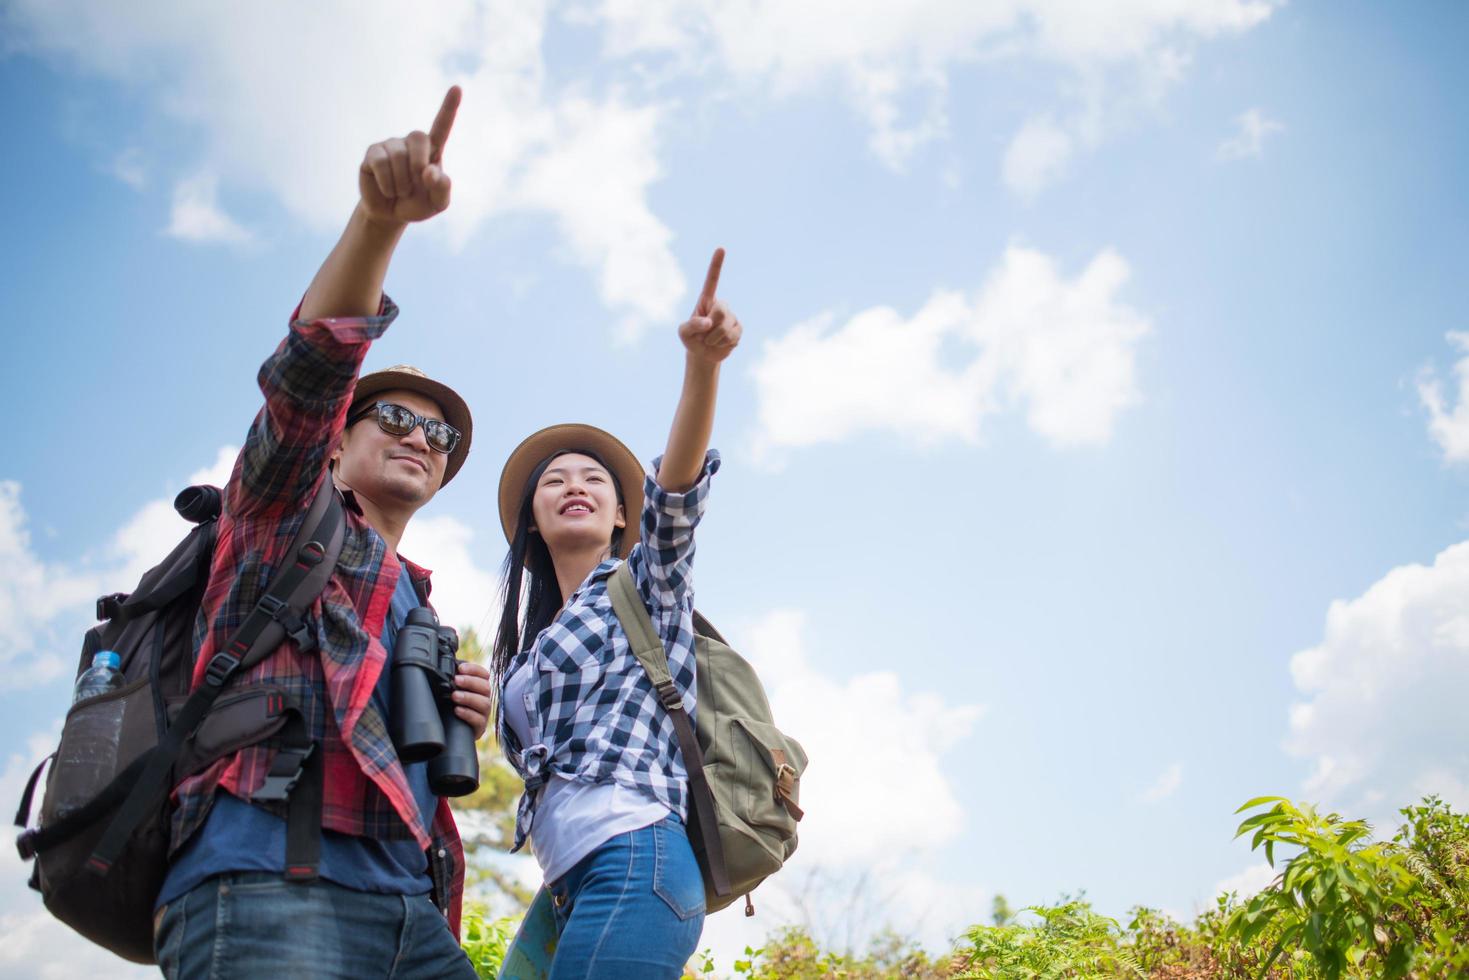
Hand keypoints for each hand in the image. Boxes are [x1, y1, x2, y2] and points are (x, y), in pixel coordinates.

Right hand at [358, 86, 460, 226]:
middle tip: (416, 184)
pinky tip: (388, 189)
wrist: (391, 213)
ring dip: (402, 183)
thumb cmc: (418, 204)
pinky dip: (387, 183)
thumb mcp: (437, 203)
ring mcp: (391, 145)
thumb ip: (442, 188)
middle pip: (419, 138)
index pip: (442, 125)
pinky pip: (381, 163)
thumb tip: (429, 171)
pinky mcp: (373, 152)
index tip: (457, 88)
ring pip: (398, 157)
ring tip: (400, 191)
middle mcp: (411, 143)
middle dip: (419, 164)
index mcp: (432, 150)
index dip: (449, 108)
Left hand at [451, 659, 492, 739]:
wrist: (450, 730)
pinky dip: (468, 714)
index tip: (460, 668)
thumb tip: (447, 665)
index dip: (474, 669)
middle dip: (470, 682)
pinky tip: (457, 710)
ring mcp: (484, 714)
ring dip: (469, 697)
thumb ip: (454, 679)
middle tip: (456, 680)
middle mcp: (484, 699)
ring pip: (484, 703)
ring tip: (454, 696)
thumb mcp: (452, 691)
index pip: (484, 674)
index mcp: (479, 687)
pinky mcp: (480, 727)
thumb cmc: (451, 707)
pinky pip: (479, 720)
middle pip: (486, 687)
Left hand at [678, 248, 740, 364]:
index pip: (712, 280)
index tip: (721, 249)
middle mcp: (720, 305)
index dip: (716, 265)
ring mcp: (731, 317)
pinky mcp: (738, 329)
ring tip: (710, 341)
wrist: (703, 354)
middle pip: (721, 310)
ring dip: (714, 339)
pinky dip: (723, 344)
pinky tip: (720, 344)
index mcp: (706, 300)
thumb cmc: (691, 339)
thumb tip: (708, 322)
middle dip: (711, 326)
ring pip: (726, 327)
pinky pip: (733, 336)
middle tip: (704, 335)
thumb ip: (692, 325)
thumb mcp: (683, 333)